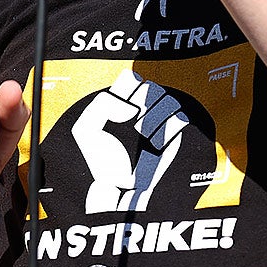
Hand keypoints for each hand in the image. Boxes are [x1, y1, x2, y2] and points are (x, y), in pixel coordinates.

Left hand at [71, 68, 188, 212]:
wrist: (118, 189)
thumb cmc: (102, 161)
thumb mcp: (86, 129)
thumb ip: (101, 105)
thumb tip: (131, 108)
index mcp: (121, 103)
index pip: (132, 78)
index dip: (129, 85)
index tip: (123, 100)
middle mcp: (141, 110)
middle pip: (152, 87)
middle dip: (143, 102)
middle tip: (132, 121)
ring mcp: (158, 122)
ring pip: (168, 100)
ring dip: (154, 116)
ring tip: (142, 133)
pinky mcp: (172, 137)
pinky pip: (180, 119)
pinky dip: (168, 128)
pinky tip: (154, 142)